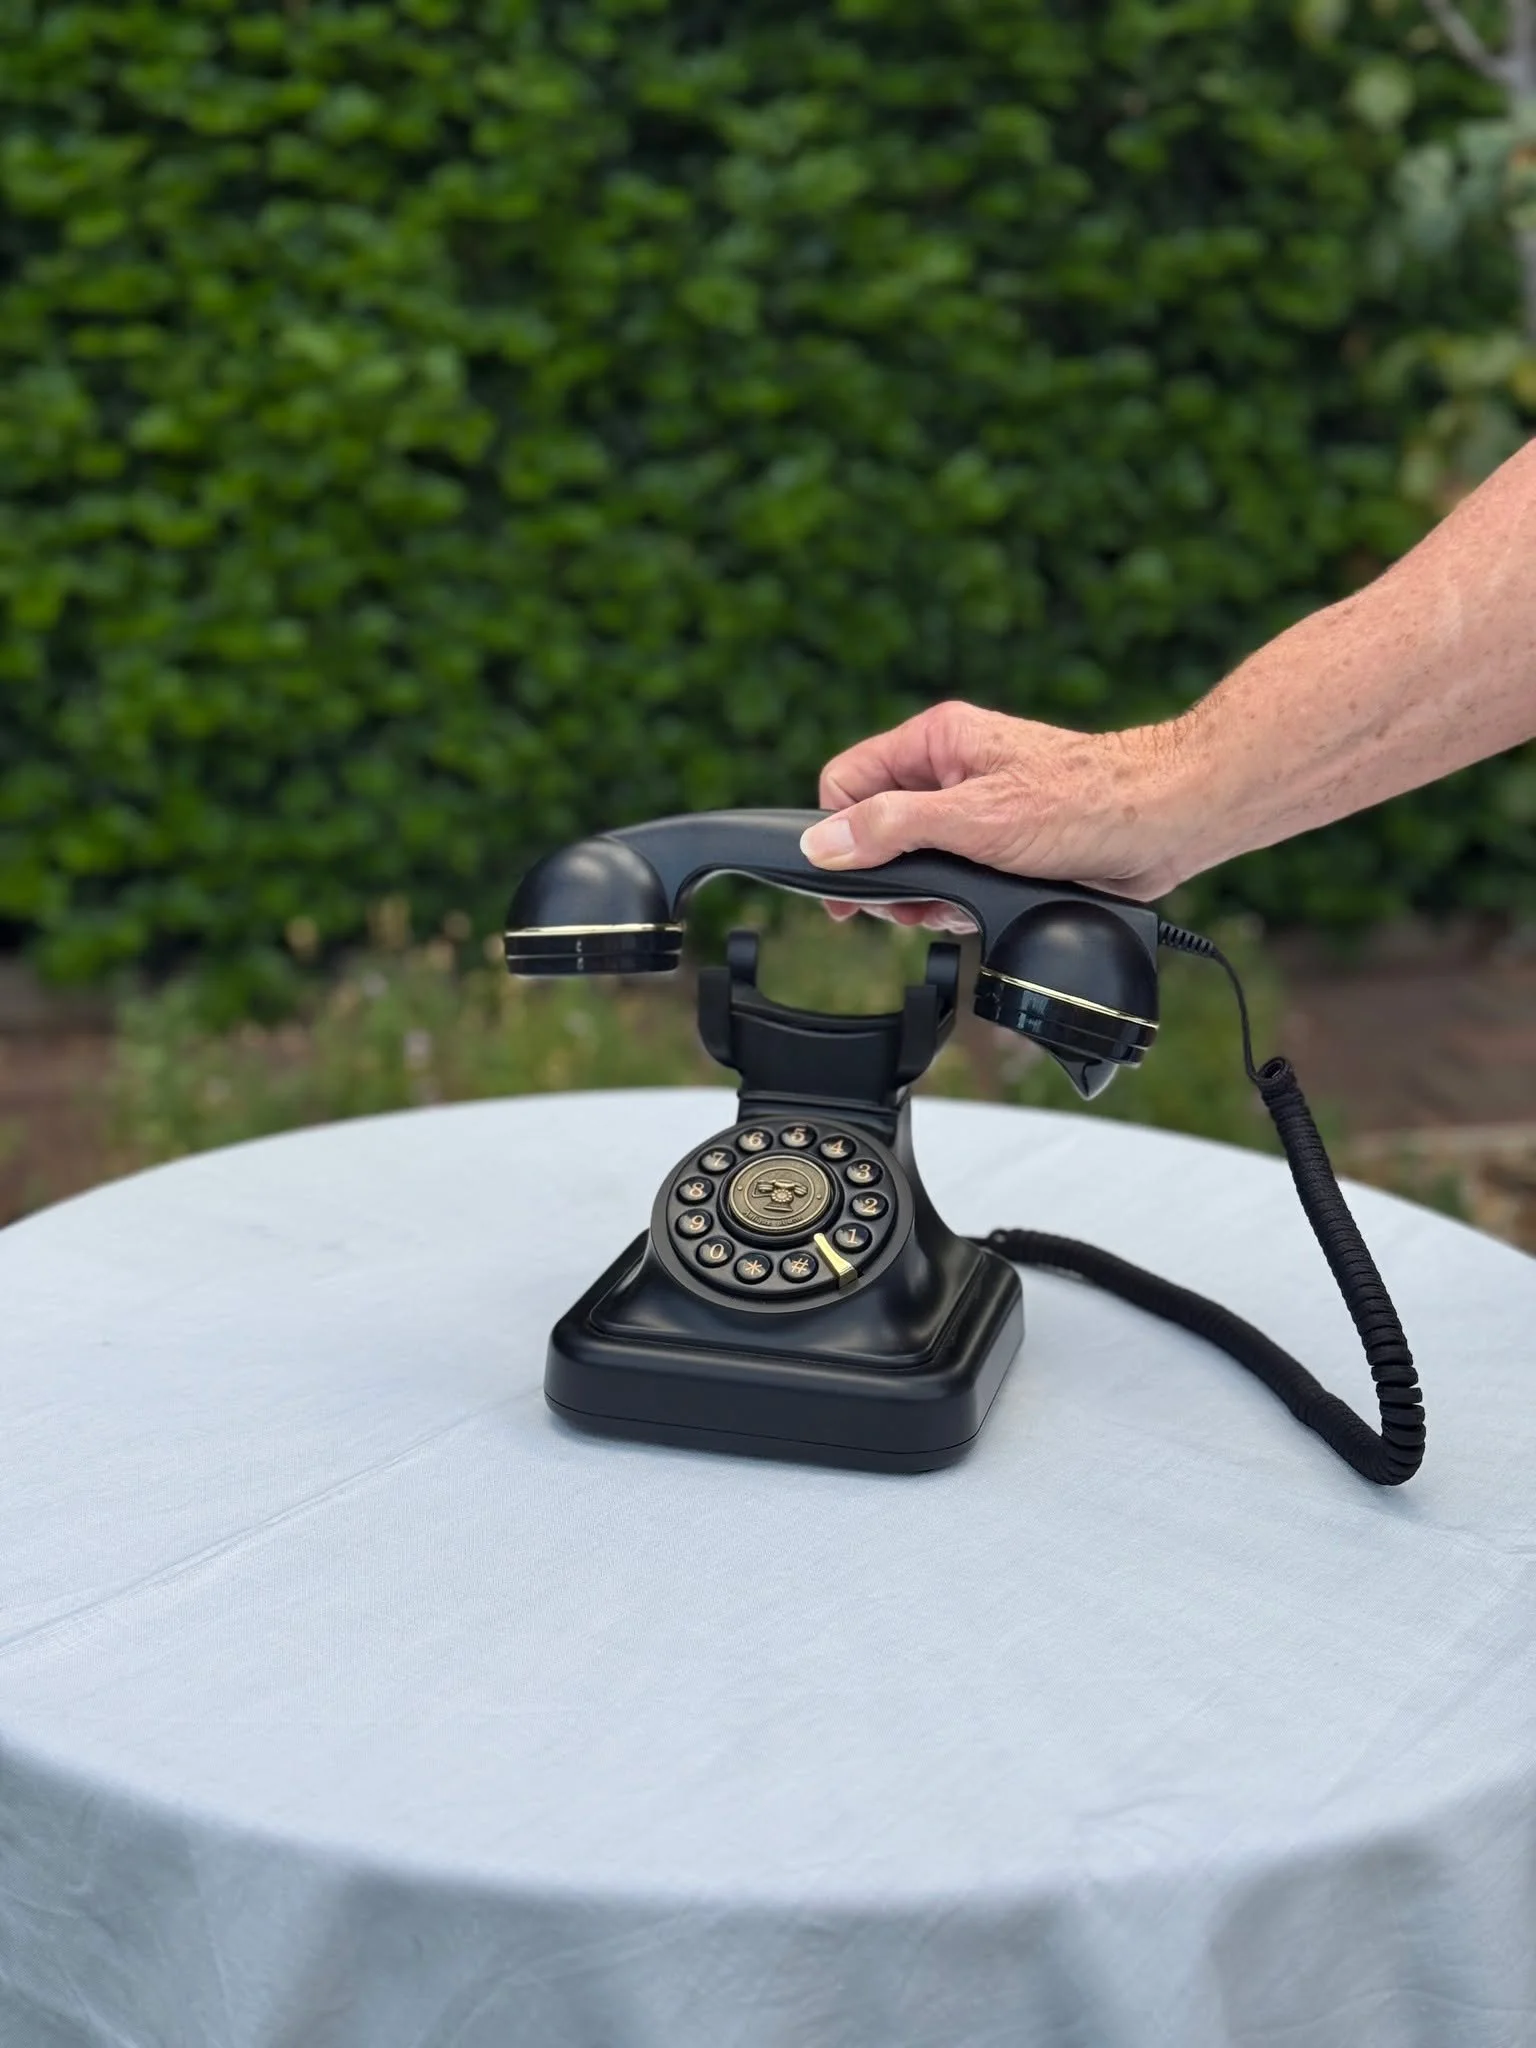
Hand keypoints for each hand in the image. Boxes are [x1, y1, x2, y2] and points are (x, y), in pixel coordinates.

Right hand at [801, 700, 1195, 927]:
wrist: (1168, 822)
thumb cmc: (1085, 803)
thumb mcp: (974, 819)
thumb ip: (892, 829)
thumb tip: (823, 844)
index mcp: (936, 743)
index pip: (846, 781)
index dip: (835, 836)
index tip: (842, 886)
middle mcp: (952, 771)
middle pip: (876, 828)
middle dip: (886, 877)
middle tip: (904, 909)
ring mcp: (978, 809)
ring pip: (916, 861)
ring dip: (925, 896)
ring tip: (953, 907)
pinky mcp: (1003, 845)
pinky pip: (954, 878)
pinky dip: (958, 901)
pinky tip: (982, 909)